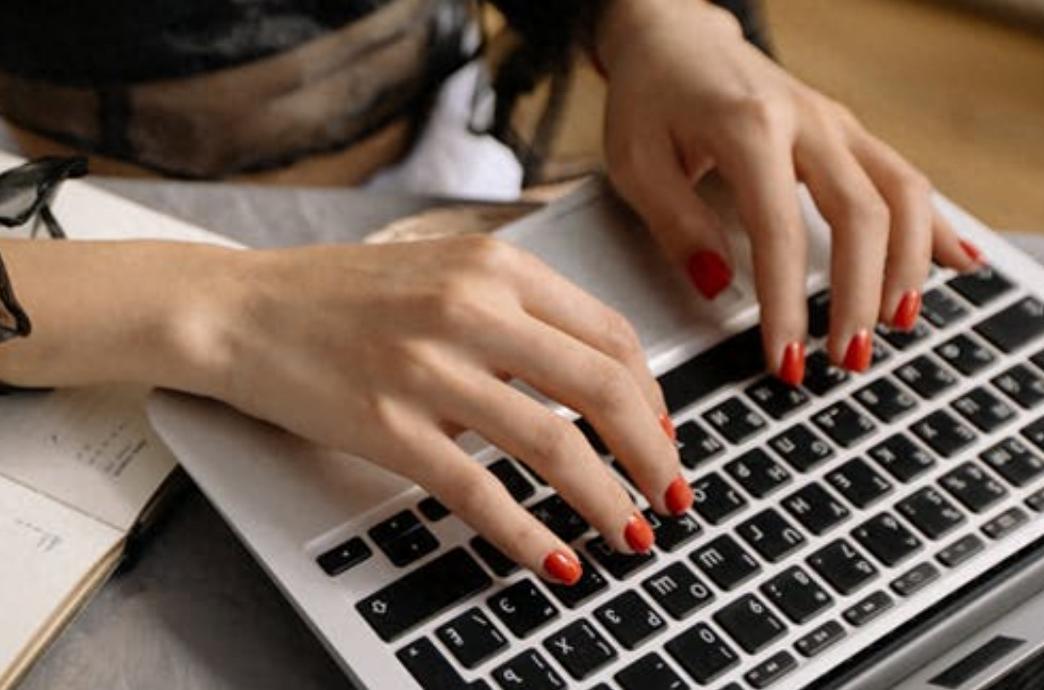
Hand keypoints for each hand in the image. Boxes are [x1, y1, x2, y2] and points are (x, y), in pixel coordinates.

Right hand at [186, 236, 688, 583]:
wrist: (242, 310)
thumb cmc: (342, 294)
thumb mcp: (445, 272)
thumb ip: (519, 314)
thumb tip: (594, 383)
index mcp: (495, 266)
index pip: (611, 335)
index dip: (652, 397)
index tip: (663, 434)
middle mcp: (469, 309)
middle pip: (601, 389)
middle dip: (653, 455)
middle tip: (670, 494)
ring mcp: (427, 369)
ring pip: (553, 446)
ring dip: (608, 501)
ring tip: (630, 534)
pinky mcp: (388, 427)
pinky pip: (480, 492)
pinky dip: (529, 535)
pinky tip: (554, 559)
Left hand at [596, 0, 981, 381]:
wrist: (672, 39)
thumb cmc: (650, 98)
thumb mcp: (636, 162)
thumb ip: (677, 224)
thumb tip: (721, 287)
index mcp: (747, 128)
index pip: (779, 231)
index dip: (787, 304)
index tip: (787, 358)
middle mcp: (805, 120)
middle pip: (861, 214)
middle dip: (859, 295)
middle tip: (849, 358)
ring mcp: (835, 122)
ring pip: (901, 191)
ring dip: (907, 264)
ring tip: (896, 324)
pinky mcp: (846, 131)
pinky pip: (905, 176)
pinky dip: (932, 224)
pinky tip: (954, 261)